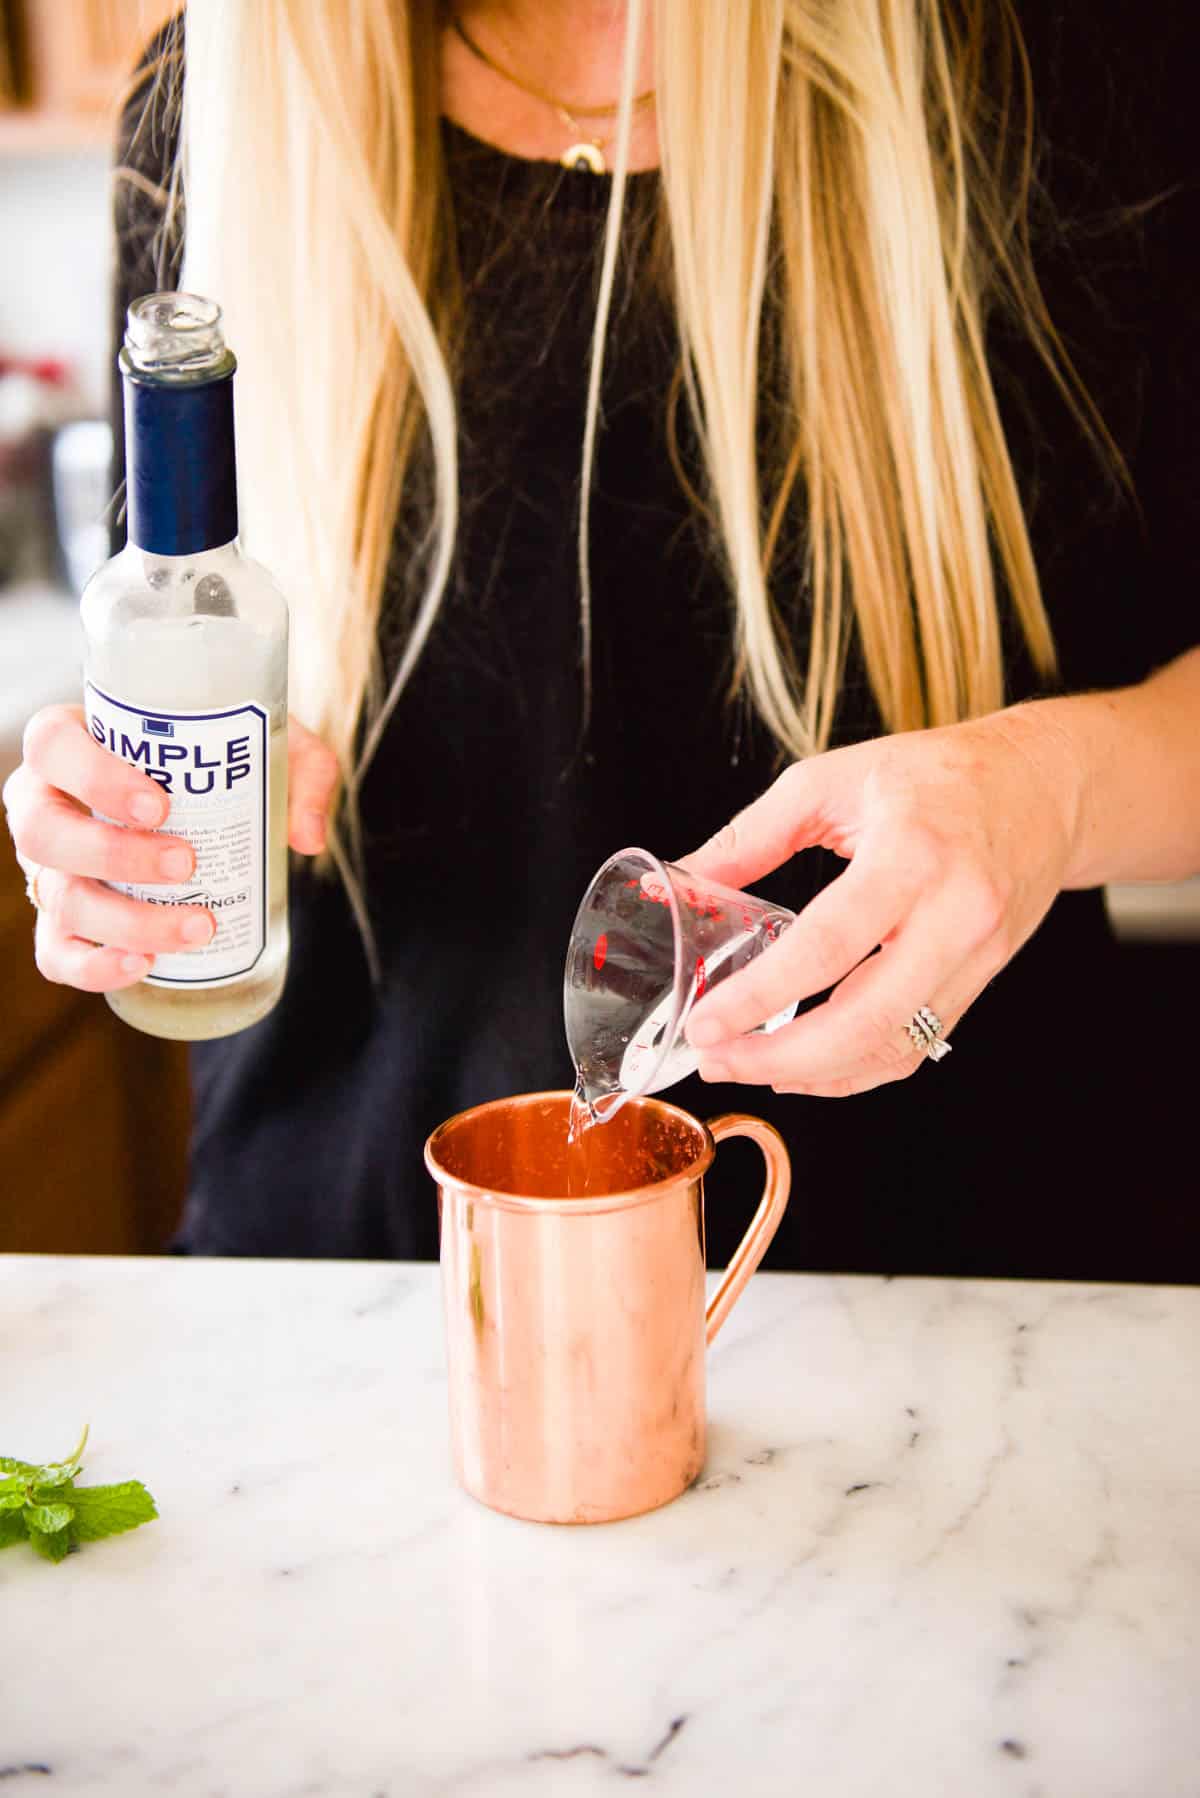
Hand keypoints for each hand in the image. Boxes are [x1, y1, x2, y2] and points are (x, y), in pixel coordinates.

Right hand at [3, 706, 337, 994]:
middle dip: (114, 855)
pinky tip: (143, 966)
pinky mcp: (61, 922)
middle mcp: (45, 805)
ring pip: (60, 899)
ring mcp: (48, 867)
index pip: (51, 746)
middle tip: (185, 863)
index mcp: (71, 745)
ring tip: (198, 925)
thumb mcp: (264, 745)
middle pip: (45, 832)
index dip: (93, 776)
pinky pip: (56, 954)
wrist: (203, 803)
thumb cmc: (217, 761)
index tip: (158, 804)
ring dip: (126, 921)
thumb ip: (300, 772)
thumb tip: (307, 837)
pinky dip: (93, 968)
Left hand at [679, 708, 1082, 1096]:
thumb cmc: (938, 774)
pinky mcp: (982, 983)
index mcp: (911, 854)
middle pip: (864, 1021)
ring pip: (892, 1048)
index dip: (760, 995)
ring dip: (813, 1075)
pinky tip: (805, 1067)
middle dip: (779, 1057)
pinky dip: (855, 1069)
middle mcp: (954, 915)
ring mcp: (976, 957)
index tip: (705, 1021)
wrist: (1046, 787)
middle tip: (716, 1058)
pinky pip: (915, 1047)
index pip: (828, 945)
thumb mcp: (832, 780)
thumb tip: (677, 880)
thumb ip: (750, 837)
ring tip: (746, 1065)